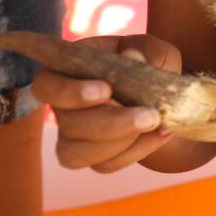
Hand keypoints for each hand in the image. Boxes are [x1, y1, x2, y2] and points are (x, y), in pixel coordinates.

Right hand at [30, 34, 179, 172]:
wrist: (167, 96)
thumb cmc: (153, 65)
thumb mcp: (156, 51)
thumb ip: (145, 52)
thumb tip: (131, 56)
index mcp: (69, 71)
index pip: (47, 85)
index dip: (69, 92)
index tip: (105, 90)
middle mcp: (64, 107)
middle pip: (66, 124)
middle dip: (109, 123)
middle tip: (151, 115)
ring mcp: (75, 136)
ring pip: (76, 154)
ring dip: (119, 143)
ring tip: (157, 124)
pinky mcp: (94, 157)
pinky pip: (105, 164)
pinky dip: (136, 151)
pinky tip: (162, 133)